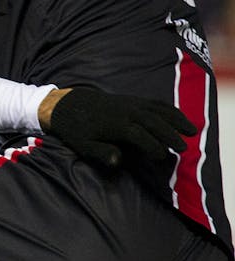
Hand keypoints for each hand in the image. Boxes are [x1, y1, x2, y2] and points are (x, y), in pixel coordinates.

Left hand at [43, 86, 195, 167]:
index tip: (161, 158)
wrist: (68, 105)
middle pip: (153, 122)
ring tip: (192, 131)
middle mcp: (126, 112)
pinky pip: (155, 103)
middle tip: (184, 148)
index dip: (152, 146)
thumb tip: (118, 161)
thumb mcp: (84, 145)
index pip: (139, 136)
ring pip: (158, 111)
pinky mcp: (132, 100)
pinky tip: (179, 117)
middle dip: (170, 135)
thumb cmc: (76, 130)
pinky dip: (169, 109)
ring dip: (176, 120)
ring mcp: (130, 104)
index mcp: (115, 125)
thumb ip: (102, 152)